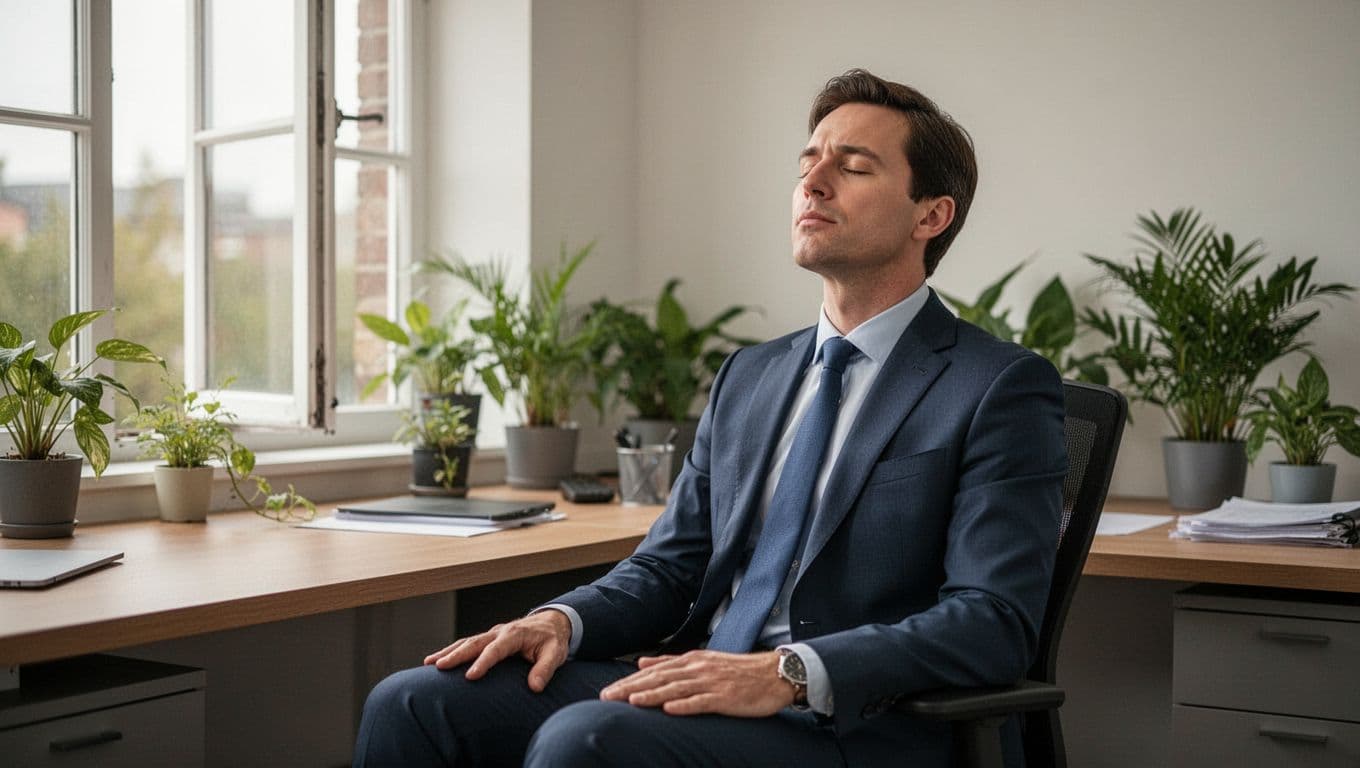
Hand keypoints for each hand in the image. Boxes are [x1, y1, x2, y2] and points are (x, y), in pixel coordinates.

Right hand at [423, 609, 571, 691]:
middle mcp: (500, 632)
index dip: (483, 662)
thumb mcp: (555, 654)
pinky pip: (467, 643)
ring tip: (429, 663)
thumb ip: (545, 669)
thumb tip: (535, 687)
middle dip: (456, 654)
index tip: (470, 676)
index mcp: (515, 635)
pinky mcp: (488, 639)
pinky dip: (452, 650)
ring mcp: (492, 634)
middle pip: (474, 643)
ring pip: (466, 641)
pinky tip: (437, 660)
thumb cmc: (552, 640)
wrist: (552, 623)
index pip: (496, 650)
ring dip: (448, 651)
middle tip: (438, 667)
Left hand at [600, 650, 795, 716]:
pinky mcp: (726, 697)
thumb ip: (671, 662)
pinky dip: (685, 705)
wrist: (774, 673)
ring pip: (676, 689)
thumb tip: (641, 661)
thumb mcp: (702, 661)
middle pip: (659, 678)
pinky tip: (670, 710)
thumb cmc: (737, 671)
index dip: (628, 681)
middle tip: (607, 697)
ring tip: (631, 701)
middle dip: (631, 688)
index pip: (653, 672)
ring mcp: (712, 683)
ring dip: (653, 695)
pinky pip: (703, 702)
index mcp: (691, 660)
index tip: (606, 691)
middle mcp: (698, 669)